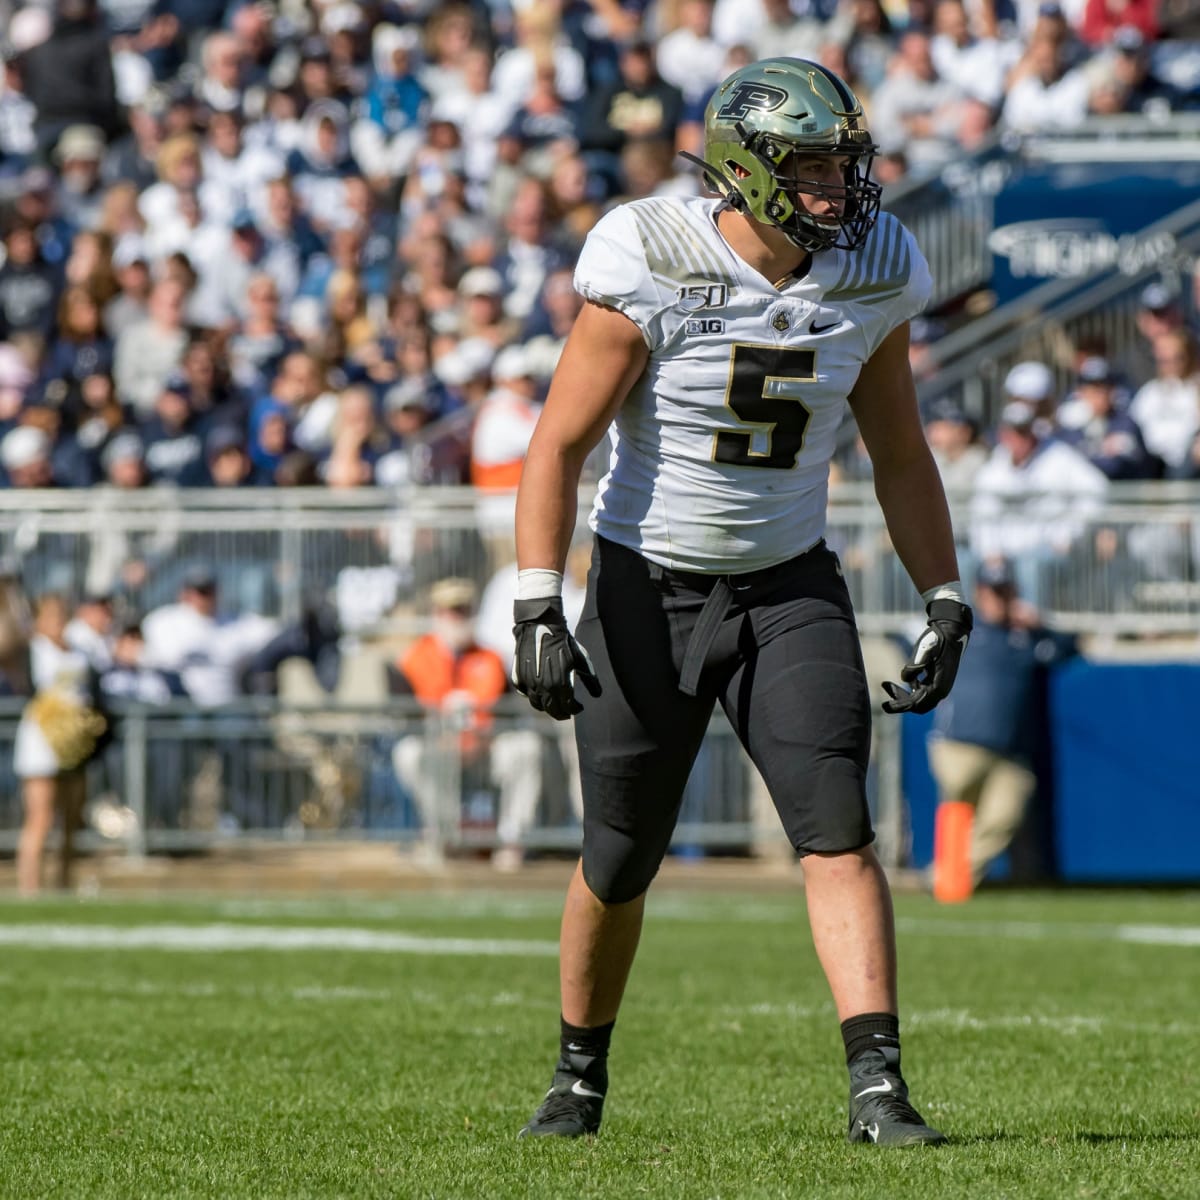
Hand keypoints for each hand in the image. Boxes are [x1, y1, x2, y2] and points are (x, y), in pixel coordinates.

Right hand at [512, 598, 601, 720]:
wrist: (541, 625)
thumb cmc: (564, 642)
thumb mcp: (581, 659)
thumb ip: (590, 679)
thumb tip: (598, 694)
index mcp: (560, 684)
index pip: (568, 707)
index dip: (575, 710)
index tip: (579, 708)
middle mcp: (543, 687)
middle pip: (552, 710)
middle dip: (561, 713)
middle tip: (567, 712)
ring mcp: (529, 683)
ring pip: (538, 704)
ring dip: (547, 706)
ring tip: (554, 703)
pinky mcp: (519, 677)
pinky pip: (526, 694)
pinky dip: (533, 696)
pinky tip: (540, 692)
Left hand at [882, 599, 971, 714]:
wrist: (951, 632)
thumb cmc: (936, 641)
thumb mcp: (923, 652)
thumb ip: (913, 667)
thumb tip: (905, 680)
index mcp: (938, 687)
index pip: (915, 704)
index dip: (899, 706)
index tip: (885, 705)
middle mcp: (941, 690)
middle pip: (917, 706)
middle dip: (900, 702)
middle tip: (885, 693)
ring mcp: (941, 686)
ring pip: (920, 700)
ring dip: (905, 696)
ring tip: (888, 685)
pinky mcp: (938, 681)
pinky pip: (923, 692)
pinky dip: (912, 690)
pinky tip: (907, 679)